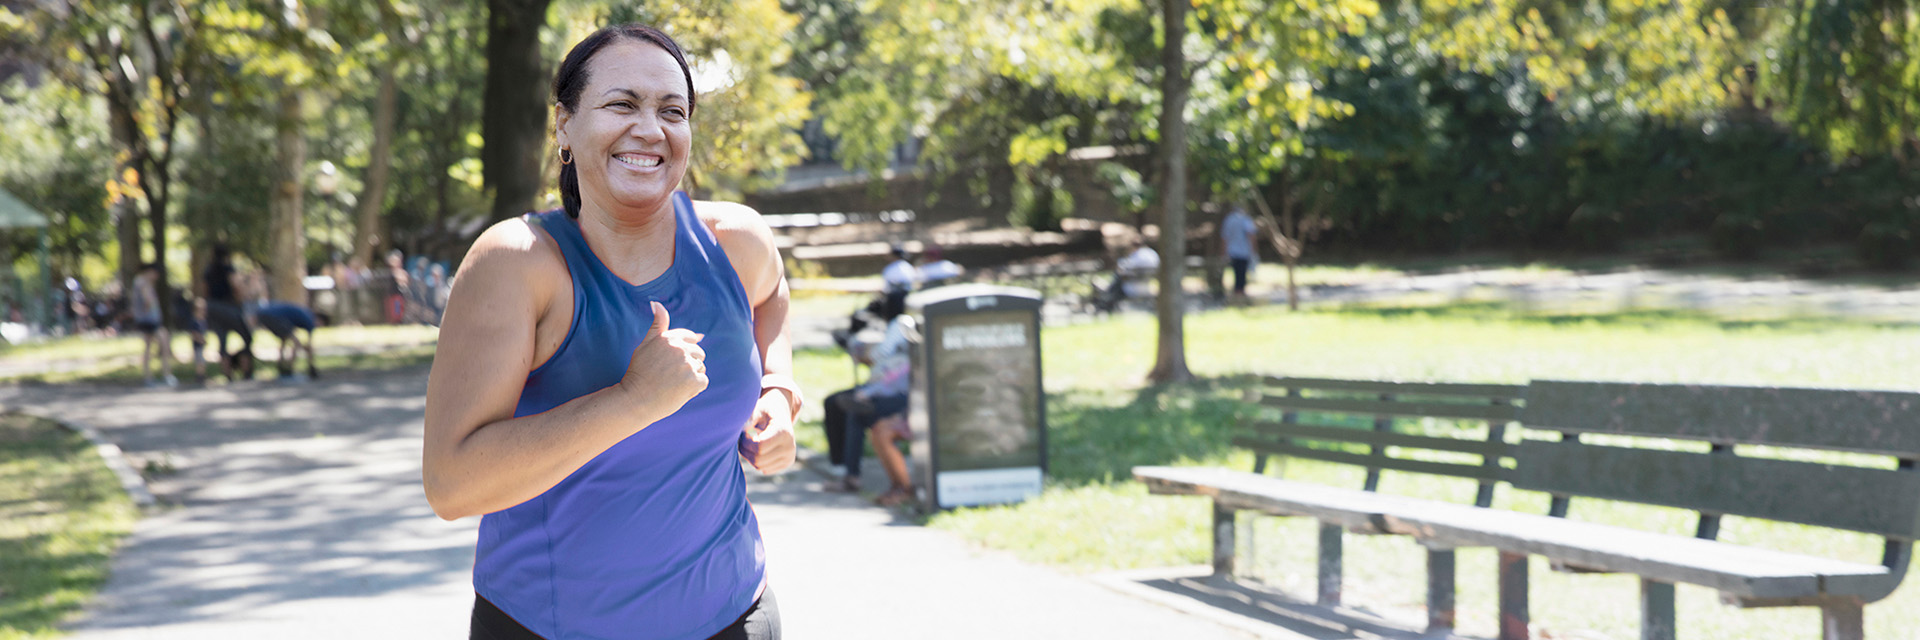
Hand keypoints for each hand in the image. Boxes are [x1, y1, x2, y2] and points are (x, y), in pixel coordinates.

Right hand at [618, 301, 707, 421]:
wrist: (635, 400)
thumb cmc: (639, 372)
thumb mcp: (645, 344)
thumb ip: (657, 325)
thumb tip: (656, 303)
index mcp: (669, 338)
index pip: (692, 338)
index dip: (685, 350)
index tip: (673, 361)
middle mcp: (680, 349)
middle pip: (699, 353)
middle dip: (688, 363)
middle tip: (670, 374)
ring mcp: (688, 365)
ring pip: (701, 367)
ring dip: (692, 376)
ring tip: (673, 383)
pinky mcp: (694, 381)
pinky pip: (703, 381)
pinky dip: (694, 388)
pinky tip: (679, 390)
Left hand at [739, 389, 796, 473]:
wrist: (781, 414)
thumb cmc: (766, 410)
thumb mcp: (758, 408)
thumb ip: (750, 417)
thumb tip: (744, 429)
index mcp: (783, 432)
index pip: (759, 447)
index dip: (746, 443)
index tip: (743, 434)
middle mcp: (790, 447)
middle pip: (758, 460)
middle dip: (746, 451)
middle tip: (743, 440)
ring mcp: (789, 456)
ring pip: (760, 467)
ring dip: (750, 457)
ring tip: (750, 443)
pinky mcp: (787, 463)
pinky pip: (764, 470)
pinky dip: (757, 461)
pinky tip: (758, 449)